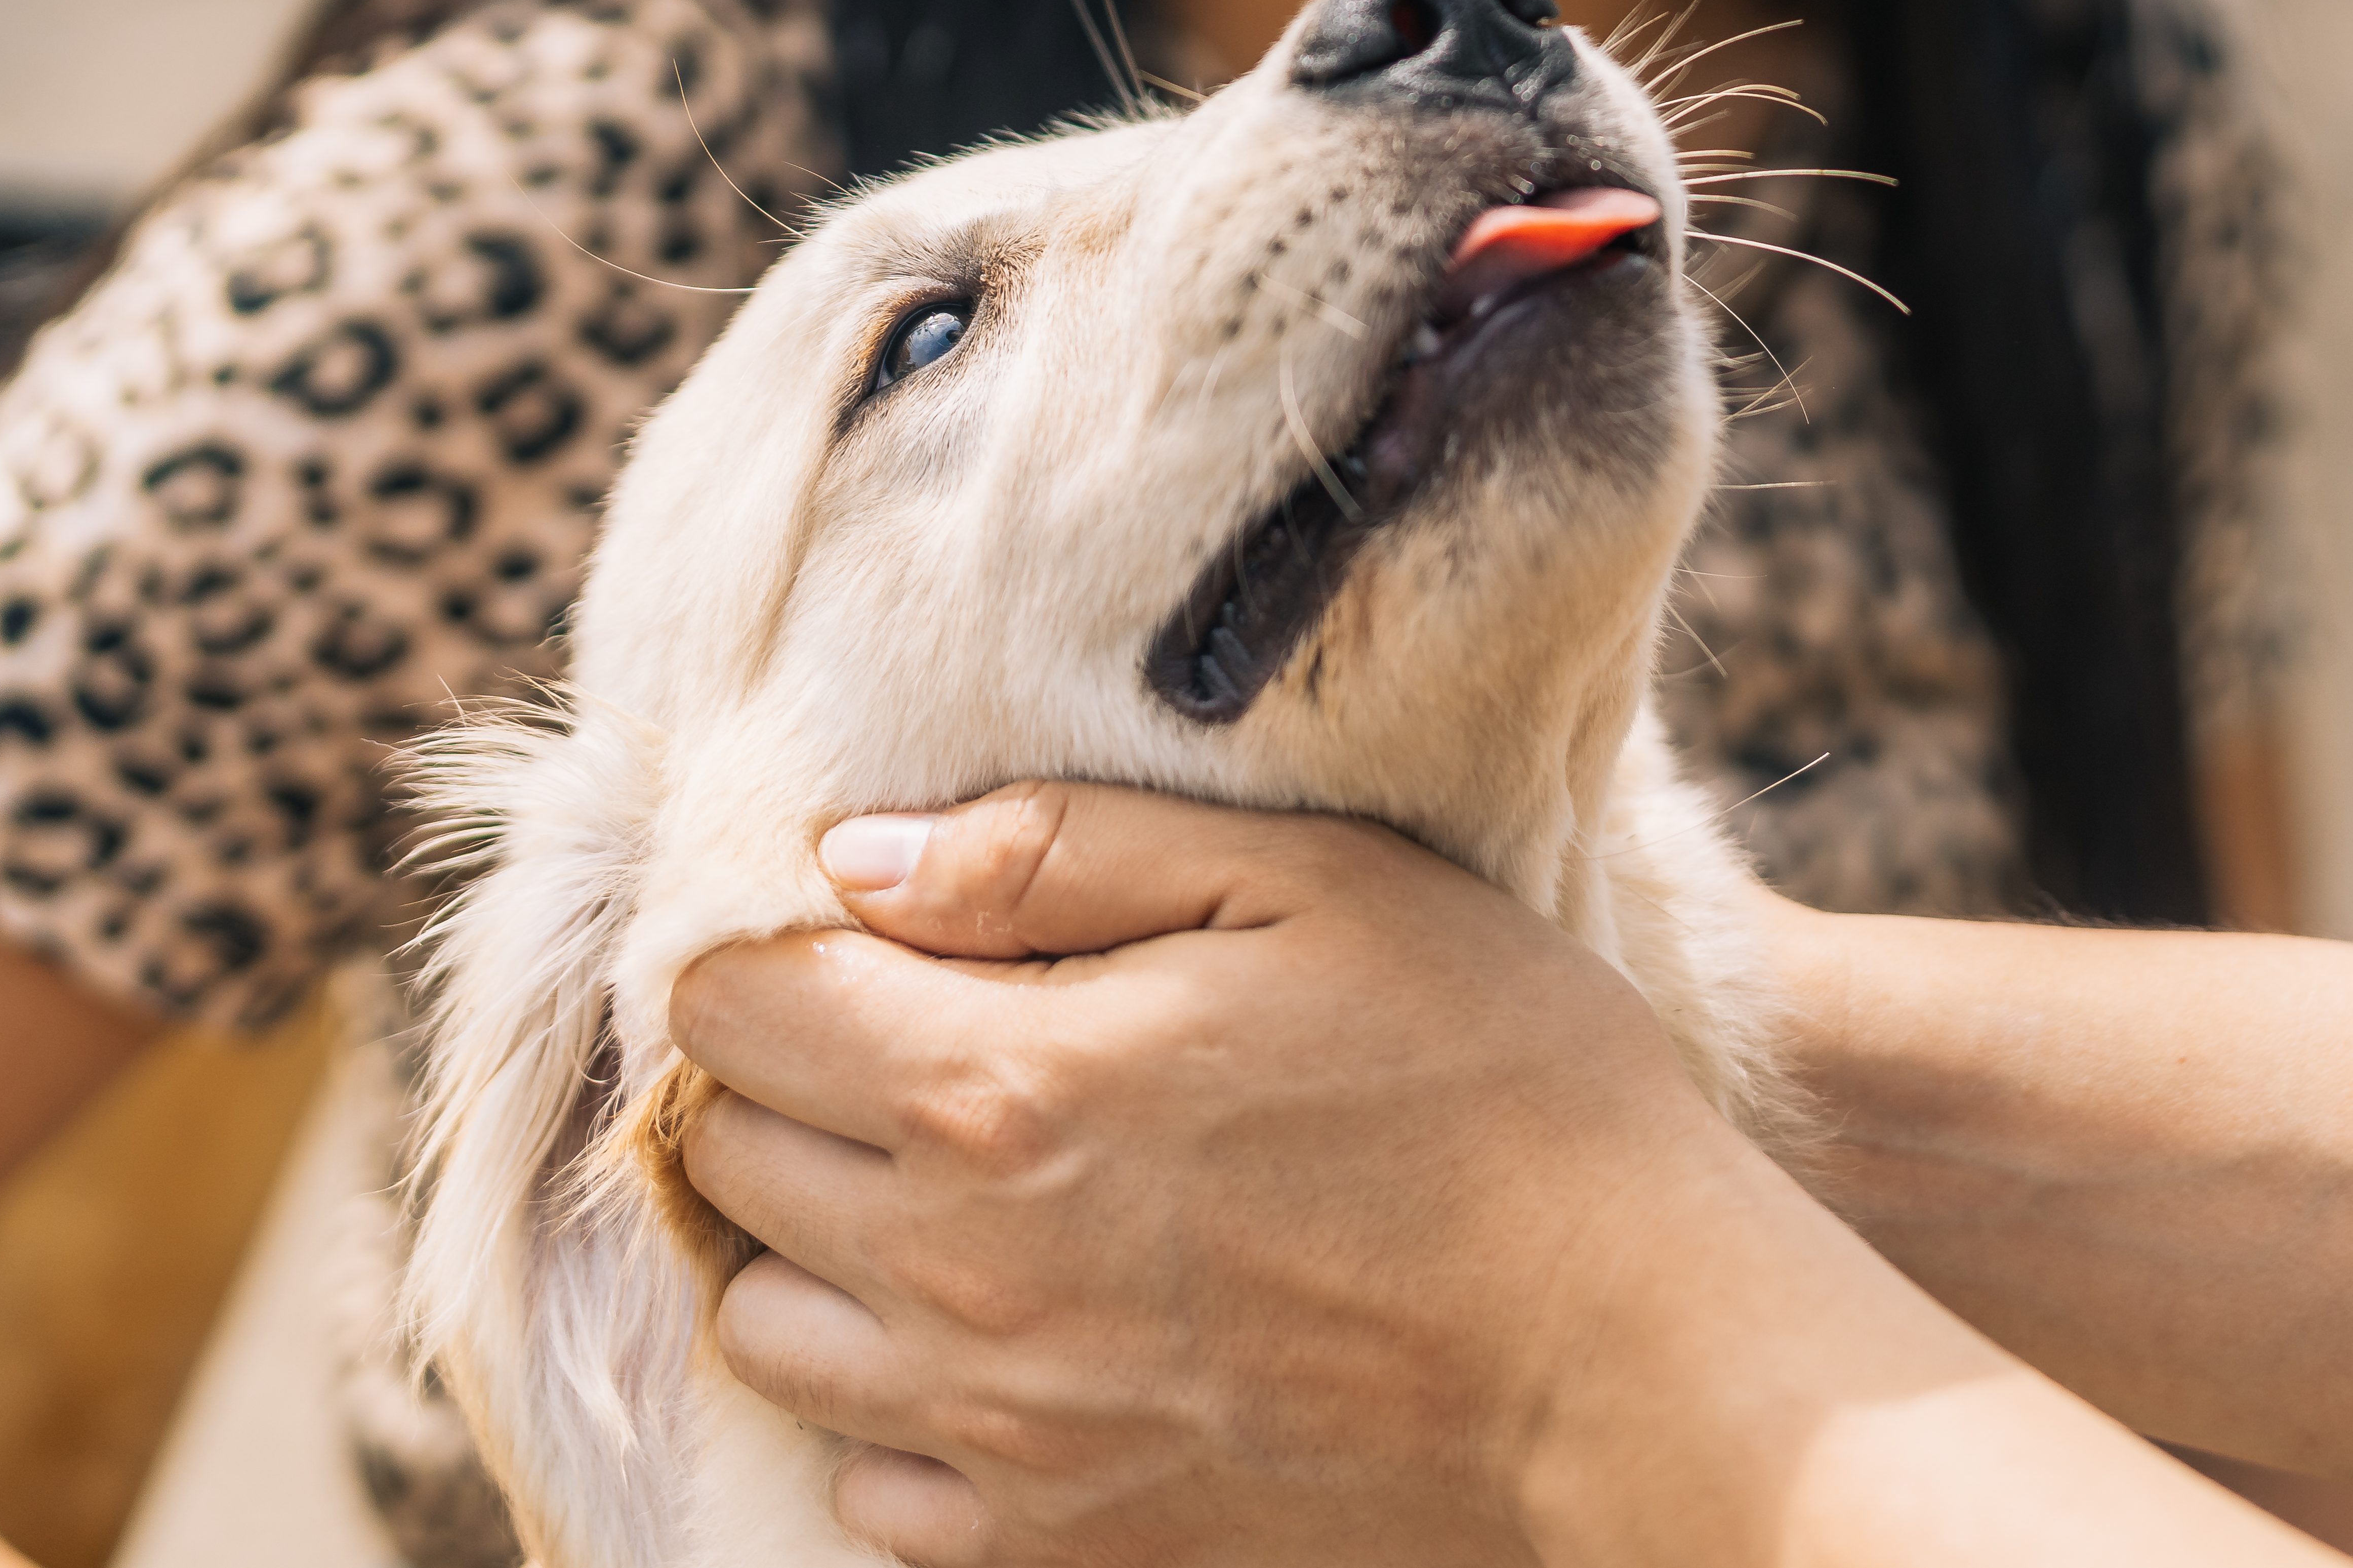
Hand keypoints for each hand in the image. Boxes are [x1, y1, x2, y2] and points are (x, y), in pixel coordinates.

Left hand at [666, 782, 1816, 1566]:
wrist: (1625, 1350)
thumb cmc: (1497, 1080)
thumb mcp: (1315, 884)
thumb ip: (1064, 853)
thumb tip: (861, 860)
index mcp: (998, 1090)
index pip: (730, 1011)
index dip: (774, 953)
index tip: (864, 943)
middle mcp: (954, 1274)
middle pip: (727, 1162)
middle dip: (787, 1085)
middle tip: (909, 1045)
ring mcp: (996, 1430)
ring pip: (767, 1330)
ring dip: (817, 1248)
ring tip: (942, 1195)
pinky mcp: (1055, 1540)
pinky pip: (866, 1486)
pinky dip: (893, 1410)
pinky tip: (1003, 1338)